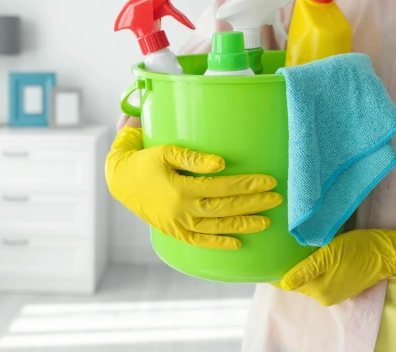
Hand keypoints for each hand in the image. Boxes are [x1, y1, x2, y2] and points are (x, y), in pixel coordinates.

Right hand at [105, 127, 281, 249]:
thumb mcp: (165, 152)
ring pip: (217, 227)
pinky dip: (218, 243)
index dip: (247, 185)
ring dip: (243, 224)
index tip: (269, 181)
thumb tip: (221, 164)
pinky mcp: (174, 231)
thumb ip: (193, 158)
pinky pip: (199, 241)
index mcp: (181, 189)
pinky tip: (237, 243)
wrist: (119, 180)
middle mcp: (182, 210)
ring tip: (266, 221)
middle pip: (225, 208)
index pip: (222, 187)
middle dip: (253, 204)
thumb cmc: (143, 160)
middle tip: (277, 199)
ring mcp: (178, 224)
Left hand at [279, 212, 395, 305]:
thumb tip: (284, 284)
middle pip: (297, 281)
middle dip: (287, 268)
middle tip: (277, 247)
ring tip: (289, 249)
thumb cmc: (357, 249)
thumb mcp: (328, 255)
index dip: (276, 271)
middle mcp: (324, 296)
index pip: (288, 283)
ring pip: (308, 280)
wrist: (387, 252)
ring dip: (300, 268)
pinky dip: (312, 269)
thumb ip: (306, 270)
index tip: (267, 256)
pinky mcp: (342, 286)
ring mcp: (334, 292)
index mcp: (319, 290)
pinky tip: (308, 254)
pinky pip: (319, 278)